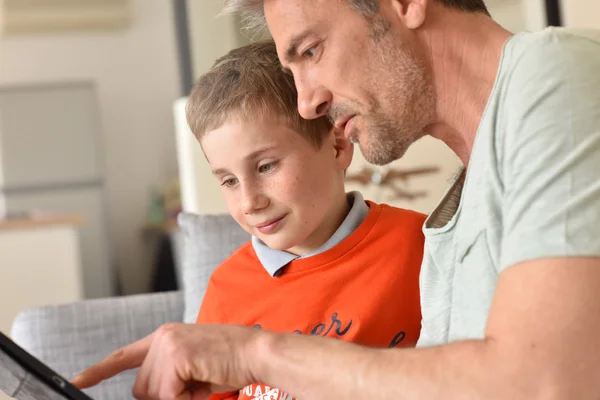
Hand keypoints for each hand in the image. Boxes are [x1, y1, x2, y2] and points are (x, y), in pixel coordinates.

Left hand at [71, 323, 262, 399]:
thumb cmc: (230, 362)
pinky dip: (186, 398)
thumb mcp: (193, 368)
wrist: (256, 352)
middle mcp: (162, 337)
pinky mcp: (177, 355)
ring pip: (153, 394)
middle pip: (141, 387)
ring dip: (178, 397)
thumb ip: (169, 376)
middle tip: (196, 386)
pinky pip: (168, 394)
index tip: (77, 381)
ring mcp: (168, 344)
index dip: (98, 370)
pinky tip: (204, 381)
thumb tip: (154, 395)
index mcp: (165, 337)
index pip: (124, 355)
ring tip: (203, 381)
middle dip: (166, 396)